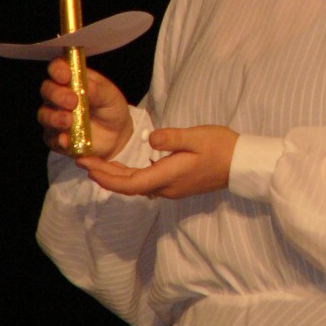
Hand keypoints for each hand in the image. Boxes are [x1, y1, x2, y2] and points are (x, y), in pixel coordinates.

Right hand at [38, 57, 132, 159]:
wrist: (116, 134)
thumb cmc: (110, 107)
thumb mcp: (110, 96)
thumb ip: (98, 90)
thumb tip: (87, 85)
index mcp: (72, 79)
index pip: (57, 68)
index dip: (58, 70)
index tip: (66, 76)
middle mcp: (58, 96)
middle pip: (47, 90)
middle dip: (57, 95)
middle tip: (72, 101)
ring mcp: (55, 116)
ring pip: (44, 114)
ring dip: (54, 117)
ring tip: (69, 120)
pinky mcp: (56, 137)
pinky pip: (51, 138)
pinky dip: (58, 139)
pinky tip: (66, 139)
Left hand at [76, 125, 238, 199]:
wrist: (242, 164)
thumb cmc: (222, 147)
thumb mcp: (197, 136)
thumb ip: (171, 138)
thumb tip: (149, 139)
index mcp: (168, 176)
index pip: (128, 183)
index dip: (105, 177)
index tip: (87, 166)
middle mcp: (166, 187)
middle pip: (128, 186)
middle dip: (103, 175)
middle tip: (82, 161)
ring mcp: (172, 188)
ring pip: (136, 186)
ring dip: (115, 177)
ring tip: (97, 163)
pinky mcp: (177, 184)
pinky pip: (146, 183)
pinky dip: (129, 176)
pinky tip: (124, 167)